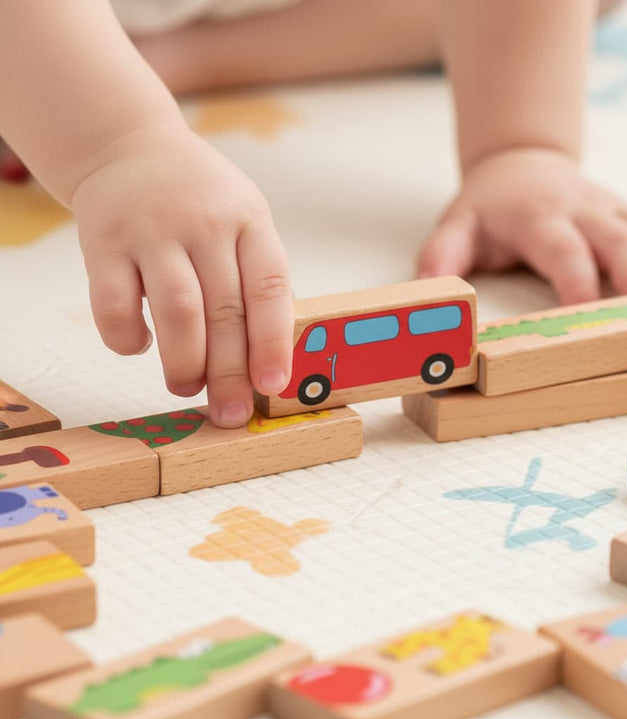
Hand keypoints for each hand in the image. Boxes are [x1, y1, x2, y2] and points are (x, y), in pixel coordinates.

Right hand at [72, 122, 292, 426]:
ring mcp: (153, 230)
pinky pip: (113, 303)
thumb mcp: (244, 221)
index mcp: (250, 221)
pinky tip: (138, 346)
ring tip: (186, 388)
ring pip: (177, 311)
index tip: (273, 386)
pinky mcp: (104, 242)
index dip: (274, 342)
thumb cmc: (200, 201)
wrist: (130, 148)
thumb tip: (271, 355)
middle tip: (229, 414)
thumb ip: (257, 279)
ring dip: (184, 363)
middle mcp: (205, 224)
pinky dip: (127, 337)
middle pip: (225, 310)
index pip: (270, 288)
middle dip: (230, 373)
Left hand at [417, 148, 626, 314]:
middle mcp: (583, 209)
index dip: (579, 282)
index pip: (564, 249)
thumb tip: (426, 291)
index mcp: (538, 217)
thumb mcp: (455, 227)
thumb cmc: (488, 208)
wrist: (520, 167)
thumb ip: (441, 256)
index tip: (588, 319)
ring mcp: (613, 208)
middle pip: (622, 238)